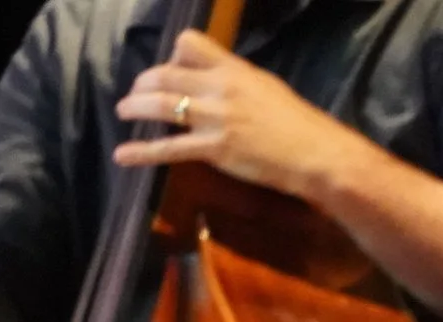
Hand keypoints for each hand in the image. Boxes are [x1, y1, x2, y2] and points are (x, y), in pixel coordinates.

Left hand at [113, 31, 367, 201]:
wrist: (319, 154)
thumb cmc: (301, 125)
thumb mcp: (268, 89)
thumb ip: (239, 83)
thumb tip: (219, 85)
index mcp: (234, 70)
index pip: (189, 44)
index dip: (173, 54)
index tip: (172, 68)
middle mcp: (220, 88)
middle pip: (165, 74)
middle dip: (144, 83)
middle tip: (136, 94)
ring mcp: (215, 118)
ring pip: (160, 105)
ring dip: (135, 107)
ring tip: (124, 111)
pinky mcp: (215, 149)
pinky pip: (169, 148)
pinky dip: (141, 152)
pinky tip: (123, 156)